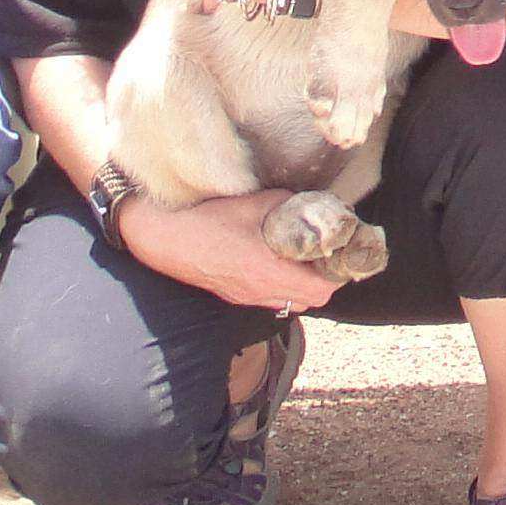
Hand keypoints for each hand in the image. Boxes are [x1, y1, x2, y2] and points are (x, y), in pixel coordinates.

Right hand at [123, 190, 341, 311]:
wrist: (167, 238)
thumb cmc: (210, 218)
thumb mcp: (256, 202)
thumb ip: (289, 204)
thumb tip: (312, 203)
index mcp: (269, 270)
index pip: (322, 290)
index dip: (337, 273)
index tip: (339, 252)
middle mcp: (261, 291)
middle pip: (311, 301)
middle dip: (324, 279)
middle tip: (323, 254)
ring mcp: (246, 297)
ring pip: (290, 302)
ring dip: (302, 285)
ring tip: (301, 259)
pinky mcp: (234, 296)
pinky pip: (270, 299)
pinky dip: (281, 286)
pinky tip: (274, 262)